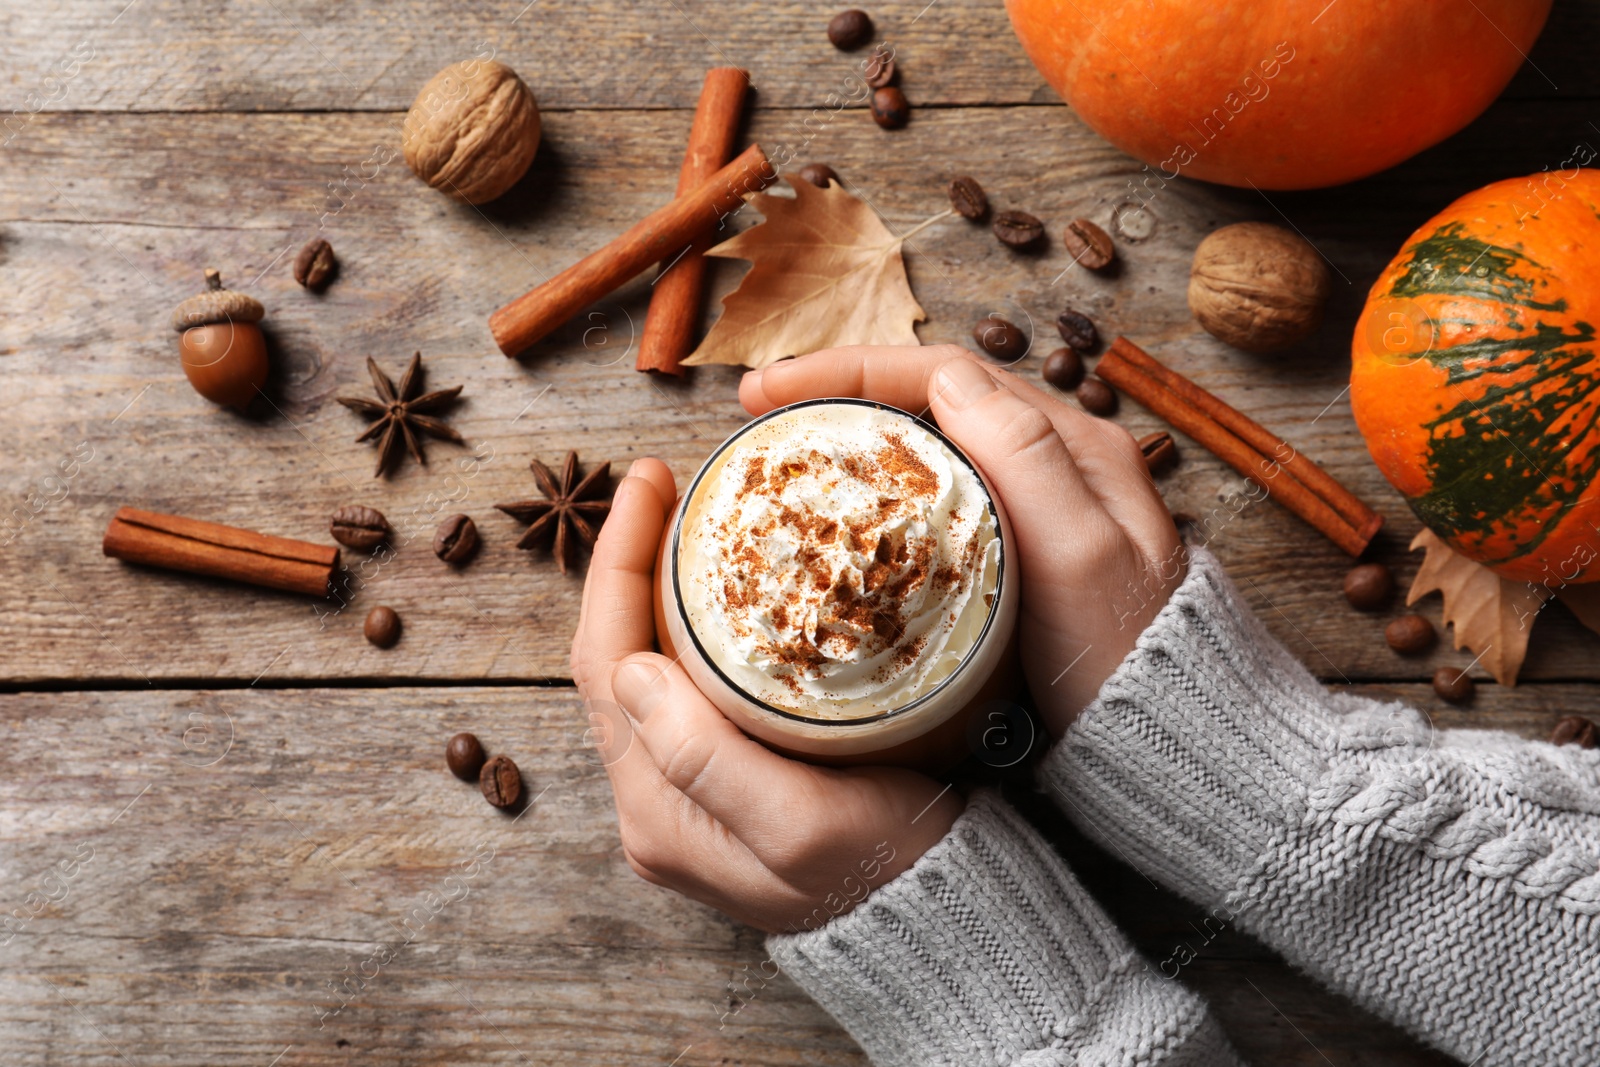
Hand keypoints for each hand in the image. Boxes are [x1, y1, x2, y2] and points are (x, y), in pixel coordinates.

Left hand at [570, 458, 963, 932]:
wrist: (941, 920)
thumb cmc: (886, 871)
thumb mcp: (800, 827)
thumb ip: (706, 759)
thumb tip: (632, 669)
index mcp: (658, 807)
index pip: (605, 661)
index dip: (617, 563)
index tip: (648, 481)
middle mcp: (658, 800)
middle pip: (616, 656)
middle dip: (628, 561)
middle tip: (665, 480)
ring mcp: (689, 792)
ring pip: (650, 665)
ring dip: (656, 586)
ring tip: (687, 516)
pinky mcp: (729, 779)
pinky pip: (688, 682)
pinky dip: (694, 619)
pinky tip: (725, 581)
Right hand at [740, 344, 1185, 737]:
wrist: (1167, 742)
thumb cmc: (1127, 659)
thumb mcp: (1084, 557)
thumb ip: (1028, 462)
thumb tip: (949, 377)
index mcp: (1069, 442)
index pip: (941, 373)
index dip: (847, 369)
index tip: (768, 390)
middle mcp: (1050, 460)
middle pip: (926, 397)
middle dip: (836, 390)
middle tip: (754, 409)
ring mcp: (1030, 506)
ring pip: (925, 445)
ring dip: (850, 433)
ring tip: (779, 448)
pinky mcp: (1011, 555)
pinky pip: (931, 499)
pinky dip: (874, 490)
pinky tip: (834, 514)